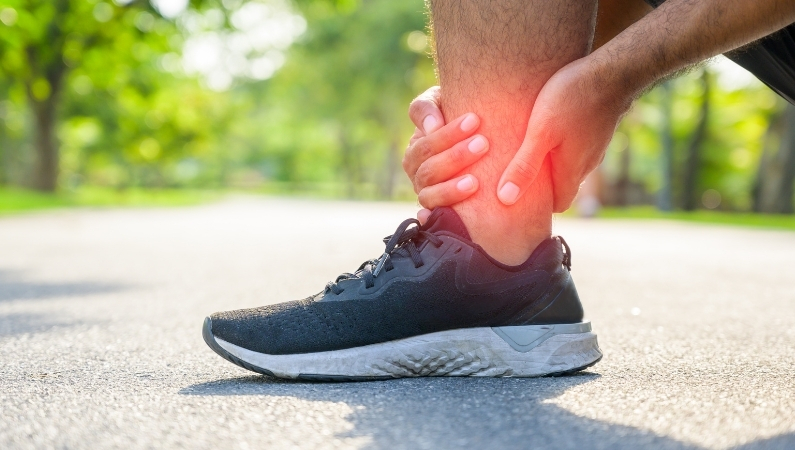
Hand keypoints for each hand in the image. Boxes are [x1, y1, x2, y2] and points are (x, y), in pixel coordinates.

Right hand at [404, 86, 489, 222]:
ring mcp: (426, 195)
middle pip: (428, 169)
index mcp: (417, 148)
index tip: (475, 120)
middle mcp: (417, 173)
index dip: (447, 134)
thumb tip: (432, 127)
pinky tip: (449, 218)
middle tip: (483, 144)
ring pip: (429, 195)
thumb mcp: (441, 103)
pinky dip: (434, 218)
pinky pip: (432, 219)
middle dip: (455, 157)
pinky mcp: (437, 214)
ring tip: (475, 182)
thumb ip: (428, 107)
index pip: (425, 143)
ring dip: (450, 189)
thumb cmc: (463, 120)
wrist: (479, 145)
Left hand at [496, 57, 632, 211]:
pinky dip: (559, 146)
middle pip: (563, 185)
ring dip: (550, 163)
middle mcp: (587, 163)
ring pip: (569, 164)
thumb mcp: (541, 132)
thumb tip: (505, 199)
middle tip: (516, 176)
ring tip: (525, 151)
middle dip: (542, 186)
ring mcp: (594, 145)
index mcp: (573, 170)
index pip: (559, 204)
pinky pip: (575, 146)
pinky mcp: (595, 128)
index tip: (518, 200)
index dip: (540, 207)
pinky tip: (545, 130)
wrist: (614, 69)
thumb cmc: (573, 98)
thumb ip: (525, 165)